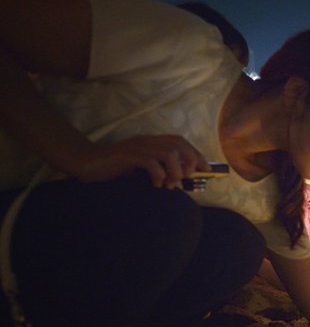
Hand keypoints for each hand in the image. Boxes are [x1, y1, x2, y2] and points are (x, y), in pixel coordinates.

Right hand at [73, 135, 209, 187]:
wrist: (86, 163)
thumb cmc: (115, 168)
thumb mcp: (141, 169)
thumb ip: (158, 170)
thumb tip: (180, 181)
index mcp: (151, 142)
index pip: (180, 141)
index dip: (195, 153)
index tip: (205, 169)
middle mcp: (146, 141)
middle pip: (178, 144)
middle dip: (190, 160)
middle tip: (188, 177)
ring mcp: (137, 147)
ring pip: (167, 153)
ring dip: (174, 171)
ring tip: (170, 185)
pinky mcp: (127, 156)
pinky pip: (150, 162)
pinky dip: (158, 174)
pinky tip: (156, 185)